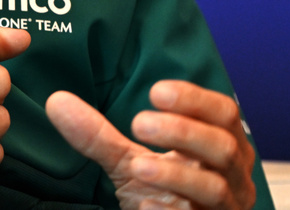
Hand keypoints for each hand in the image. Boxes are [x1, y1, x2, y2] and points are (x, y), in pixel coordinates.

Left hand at [46, 81, 255, 209]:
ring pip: (215, 189)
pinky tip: (147, 206)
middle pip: (224, 147)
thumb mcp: (129, 161)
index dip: (195, 99)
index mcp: (219, 147)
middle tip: (139, 124)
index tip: (156, 92)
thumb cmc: (162, 193)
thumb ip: (99, 134)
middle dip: (183, 132)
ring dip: (176, 175)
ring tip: (138, 166)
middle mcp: (232, 178)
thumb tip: (56, 101)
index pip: (223, 113)